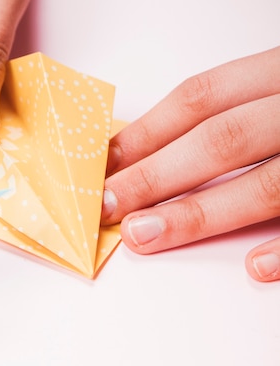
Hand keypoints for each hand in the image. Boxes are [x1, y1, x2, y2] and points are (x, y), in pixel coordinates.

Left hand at [101, 46, 279, 281]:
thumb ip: (241, 107)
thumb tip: (157, 144)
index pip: (203, 96)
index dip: (149, 129)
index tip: (102, 161)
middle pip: (224, 137)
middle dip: (158, 174)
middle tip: (107, 204)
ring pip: (271, 183)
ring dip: (202, 213)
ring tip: (147, 235)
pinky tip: (255, 268)